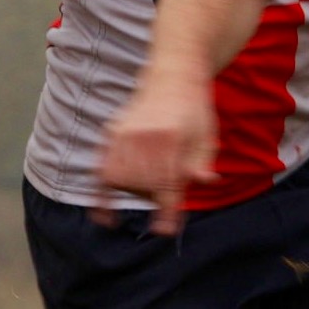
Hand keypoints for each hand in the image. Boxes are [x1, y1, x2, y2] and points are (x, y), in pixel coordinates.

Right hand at [95, 74, 216, 236]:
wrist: (173, 76)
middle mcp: (144, 136)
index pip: (168, 183)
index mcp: (172, 137)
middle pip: (144, 185)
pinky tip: (105, 216)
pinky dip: (102, 194)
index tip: (166, 232)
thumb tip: (205, 183)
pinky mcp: (111, 133)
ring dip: (134, 191)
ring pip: (120, 181)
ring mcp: (124, 134)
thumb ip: (203, 162)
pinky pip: (101, 170)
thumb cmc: (194, 110)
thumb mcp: (207, 136)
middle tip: (166, 190)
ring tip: (147, 183)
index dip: (167, 212)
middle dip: (155, 196)